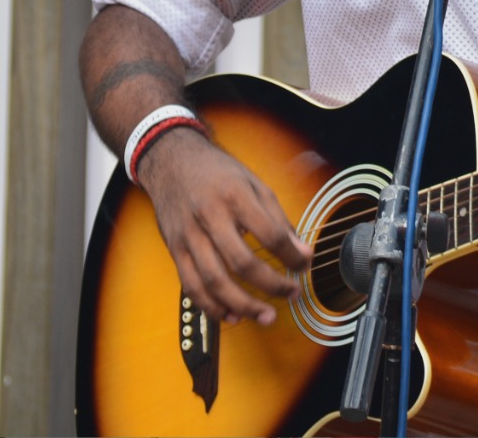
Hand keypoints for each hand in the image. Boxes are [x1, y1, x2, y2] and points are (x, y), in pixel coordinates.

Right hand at [137, 127, 313, 325]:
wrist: (172, 162)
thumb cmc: (218, 173)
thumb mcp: (254, 184)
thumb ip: (278, 218)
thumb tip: (302, 251)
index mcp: (236, 196)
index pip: (269, 234)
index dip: (291, 255)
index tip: (305, 265)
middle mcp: (210, 217)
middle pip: (241, 262)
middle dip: (270, 285)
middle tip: (291, 295)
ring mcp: (189, 236)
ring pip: (214, 281)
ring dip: (242, 305)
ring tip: (265, 315)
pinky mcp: (175, 250)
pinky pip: (191, 287)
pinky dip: (211, 306)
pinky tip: (231, 315)